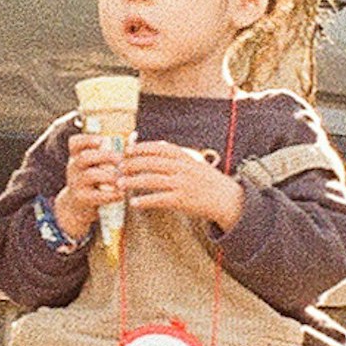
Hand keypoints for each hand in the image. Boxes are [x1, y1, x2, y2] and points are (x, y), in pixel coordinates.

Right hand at [53, 126, 124, 244]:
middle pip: (85, 157)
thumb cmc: (94, 180)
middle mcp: (73, 168)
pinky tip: (121, 193)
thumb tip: (133, 135)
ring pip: (90, 175)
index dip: (87, 139)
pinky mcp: (82, 199)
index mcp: (77, 156)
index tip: (102, 139)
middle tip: (120, 159)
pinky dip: (112, 194)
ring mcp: (76, 184)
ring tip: (122, 178)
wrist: (77, 206)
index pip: (75, 142)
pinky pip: (97, 195)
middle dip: (105, 156)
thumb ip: (113, 151)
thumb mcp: (96, 165)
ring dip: (110, 175)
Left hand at [119, 138, 245, 230]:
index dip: (140, 148)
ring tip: (120, 184)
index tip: (127, 150)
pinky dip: (145, 200)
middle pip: (150, 163)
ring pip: (151, 180)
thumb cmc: (208, 181)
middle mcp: (182, 168)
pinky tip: (134, 202)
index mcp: (184, 157)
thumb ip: (176, 154)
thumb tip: (159, 143)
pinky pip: (159, 199)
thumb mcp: (194, 162)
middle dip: (132, 164)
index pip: (158, 148)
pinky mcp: (182, 201)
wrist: (227, 199)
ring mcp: (182, 184)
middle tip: (118, 168)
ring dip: (133, 182)